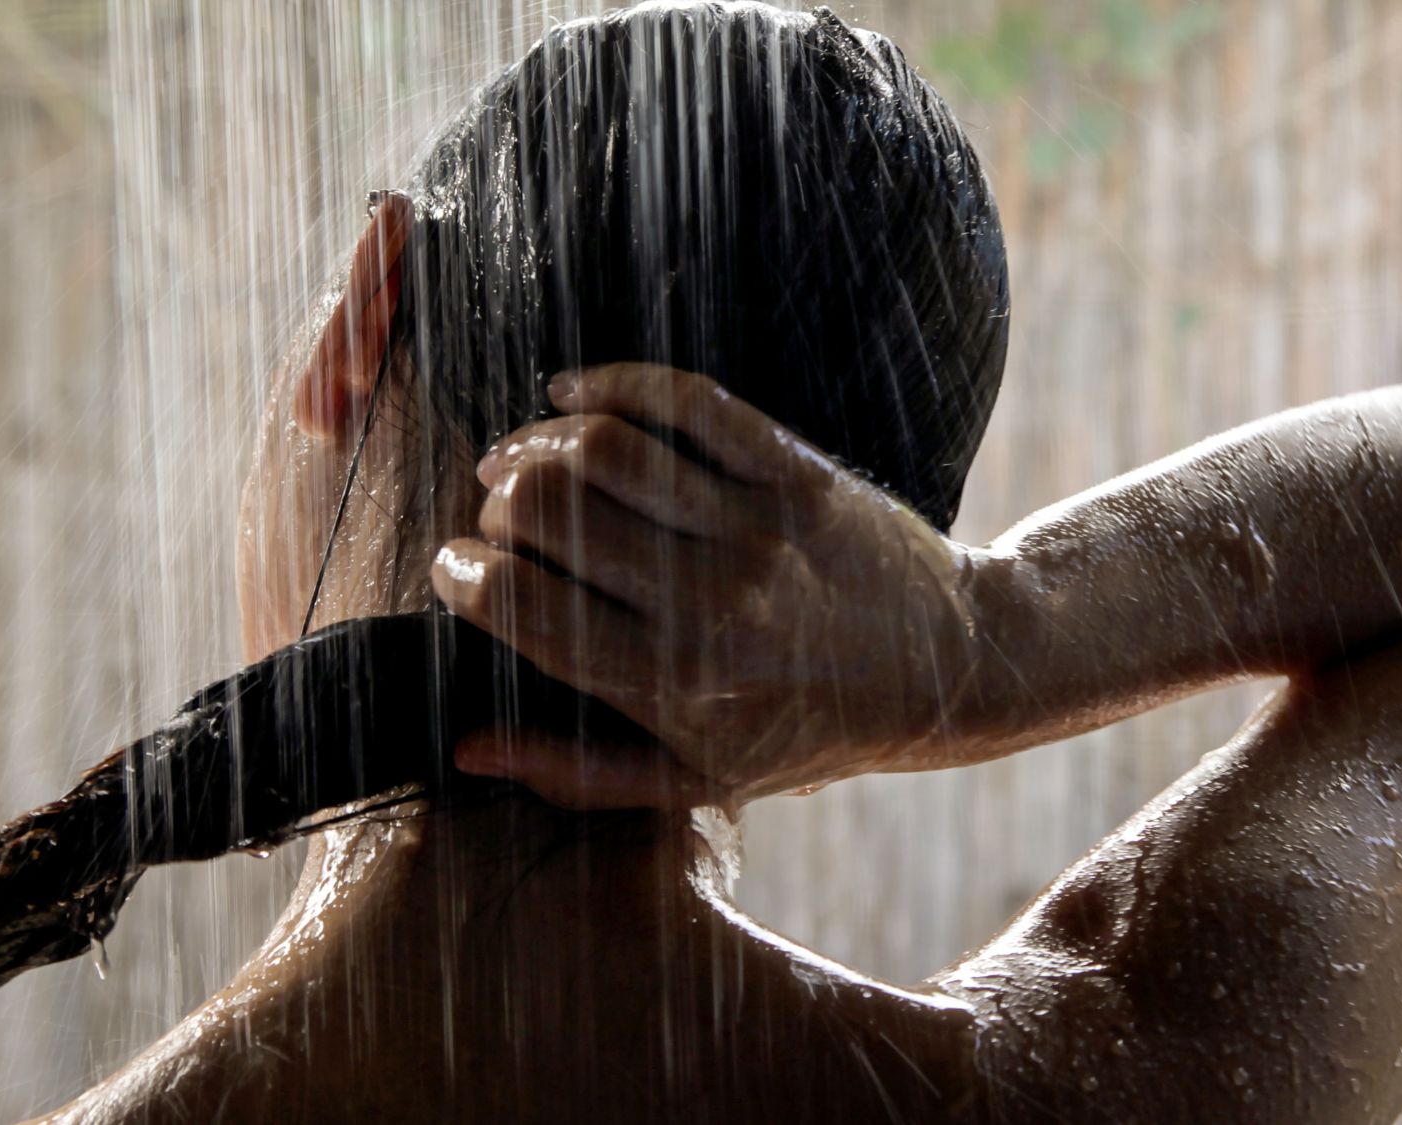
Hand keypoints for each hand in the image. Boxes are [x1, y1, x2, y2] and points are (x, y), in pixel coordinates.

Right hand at [432, 364, 979, 808]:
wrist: (948, 669)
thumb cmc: (807, 731)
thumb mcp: (693, 778)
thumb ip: (574, 772)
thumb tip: (465, 742)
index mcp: (672, 687)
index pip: (521, 607)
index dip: (461, 575)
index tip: (453, 565)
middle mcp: (711, 605)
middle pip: (548, 511)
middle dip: (495, 503)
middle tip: (496, 512)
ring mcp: (756, 530)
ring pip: (605, 448)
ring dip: (538, 440)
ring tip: (523, 455)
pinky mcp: (795, 472)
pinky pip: (686, 402)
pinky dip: (614, 383)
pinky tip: (577, 393)